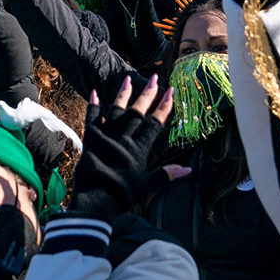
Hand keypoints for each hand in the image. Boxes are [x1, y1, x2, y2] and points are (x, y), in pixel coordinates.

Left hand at [65, 76, 176, 218]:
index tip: (171, 92)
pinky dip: (93, 106)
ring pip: (116, 111)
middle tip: (155, 78)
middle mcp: (123, 139)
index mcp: (138, 149)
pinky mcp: (91, 140)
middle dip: (147, 94)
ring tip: (128, 78)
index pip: (154, 124)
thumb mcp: (147, 186)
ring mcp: (106, 137)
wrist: (95, 201)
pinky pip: (92, 119)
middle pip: (137, 112)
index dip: (163, 107)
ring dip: (123, 94)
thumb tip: (188, 169)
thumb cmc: (122, 195)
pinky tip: (95, 92)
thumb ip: (166, 175)